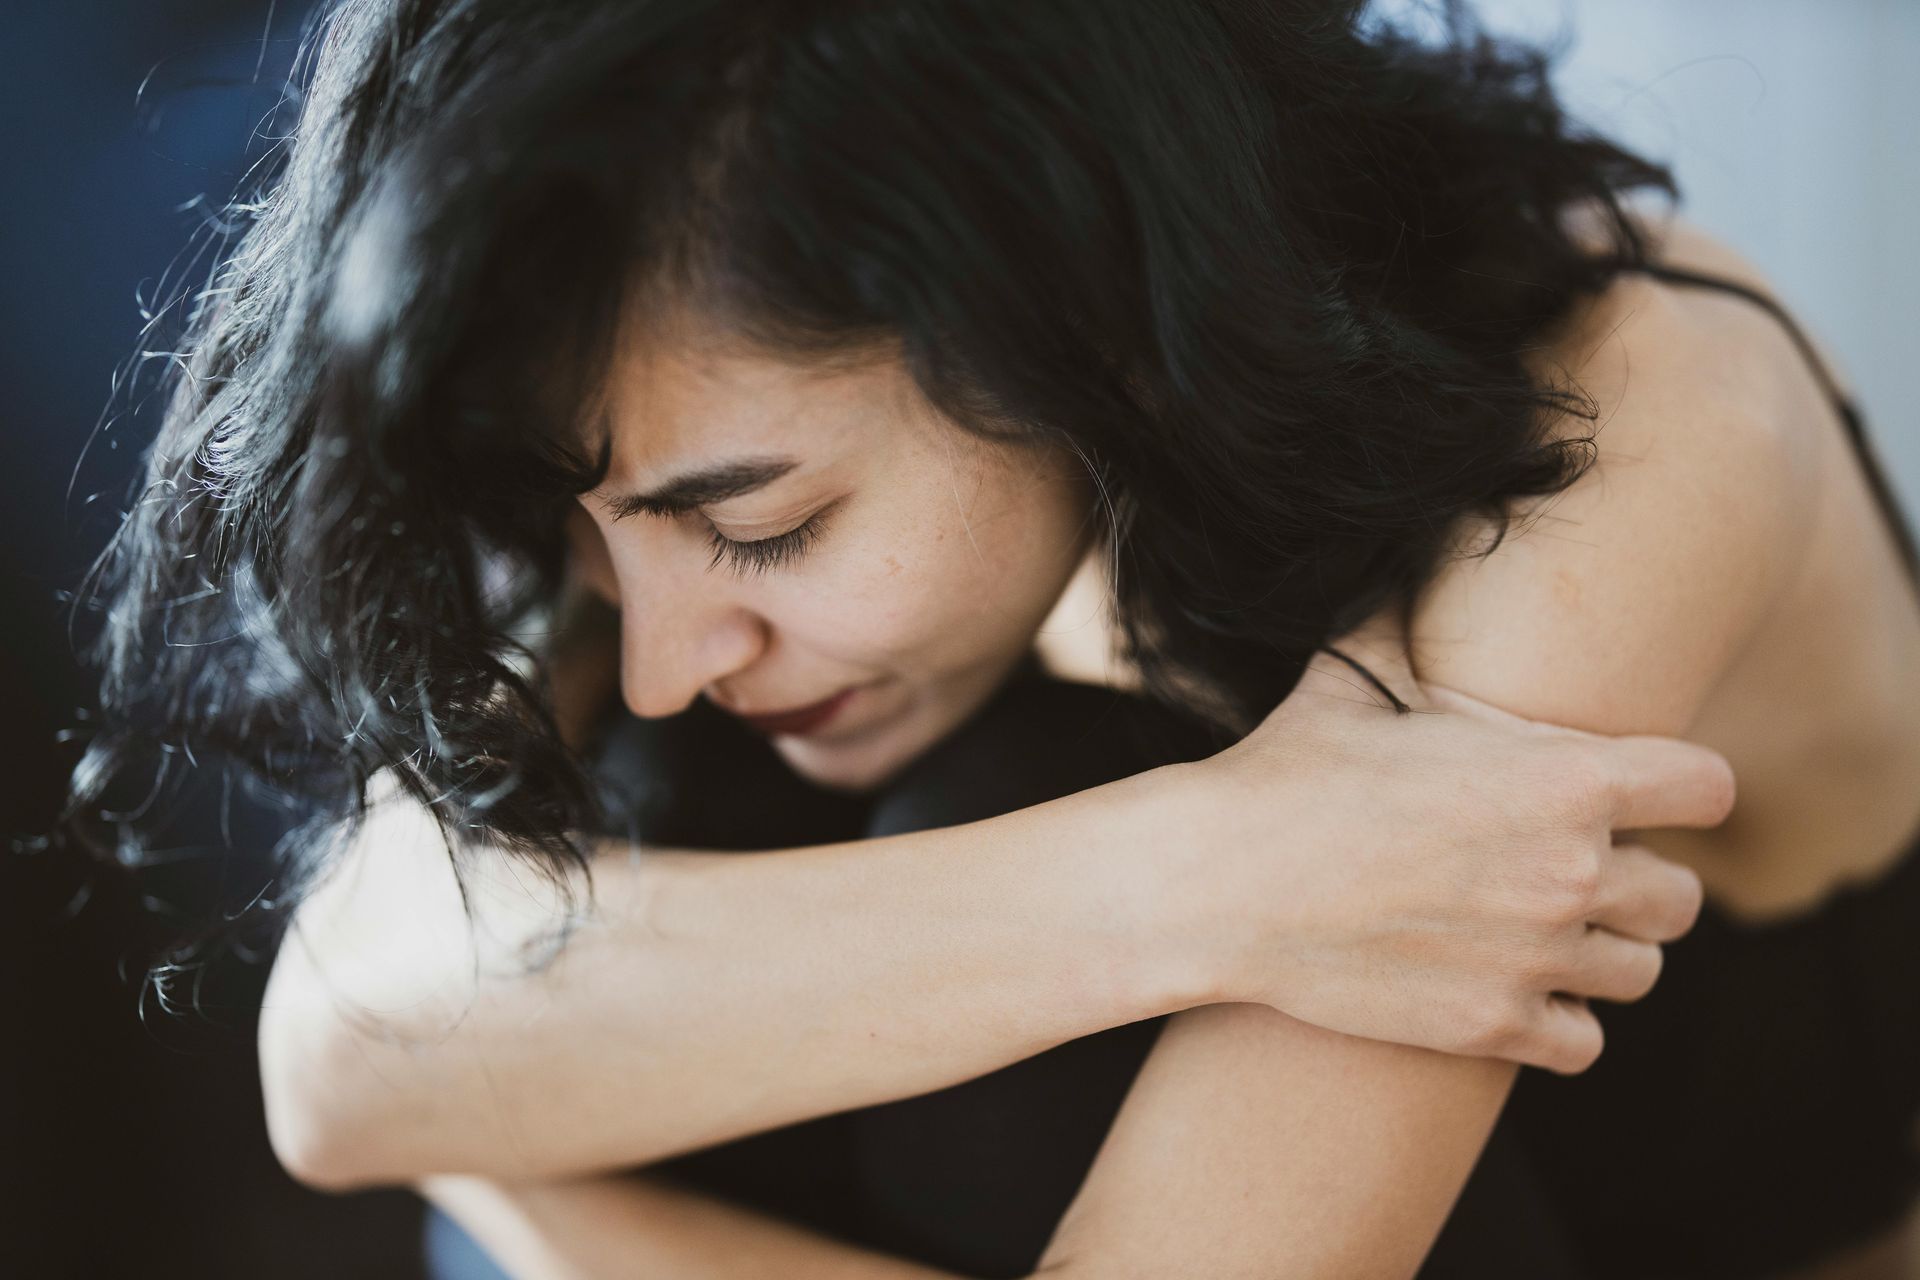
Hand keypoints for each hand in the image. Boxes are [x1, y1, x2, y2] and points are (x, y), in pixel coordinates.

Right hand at [1164, 648, 1730, 1074]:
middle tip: (1574, 869)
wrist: (1219, 884)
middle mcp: (1572, 873)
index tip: (1644, 796)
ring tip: (1544, 932)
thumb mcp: (1351, 678)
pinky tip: (1513, 988)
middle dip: (1639, 881)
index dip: (1680, 788)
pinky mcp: (1494, 1026)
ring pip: (1638, 972)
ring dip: (1601, 952)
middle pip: (1682, 897)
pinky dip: (1560, 1021)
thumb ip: (1406, 621)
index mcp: (1564, 779)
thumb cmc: (1284, 772)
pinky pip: (1585, 1042)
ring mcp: (1537, 958)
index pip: (1707, 789)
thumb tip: (1416, 535)